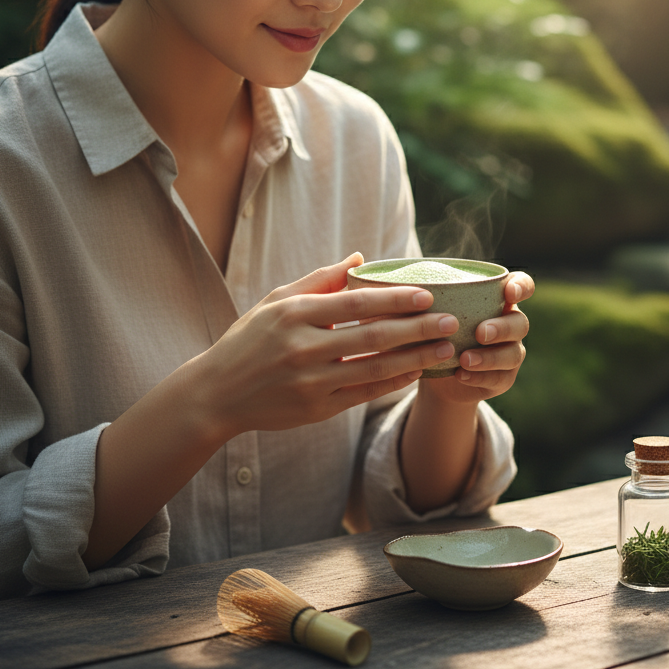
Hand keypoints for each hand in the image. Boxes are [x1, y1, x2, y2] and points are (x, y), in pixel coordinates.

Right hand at [191, 253, 459, 438]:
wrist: (216, 394)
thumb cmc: (250, 340)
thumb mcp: (277, 301)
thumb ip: (320, 279)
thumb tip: (360, 258)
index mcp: (294, 315)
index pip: (355, 305)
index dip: (393, 300)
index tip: (427, 294)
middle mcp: (304, 349)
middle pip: (372, 337)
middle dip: (417, 329)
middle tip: (451, 321)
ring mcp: (311, 382)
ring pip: (375, 369)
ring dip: (415, 359)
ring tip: (445, 348)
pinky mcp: (317, 409)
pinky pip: (364, 394)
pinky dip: (393, 383)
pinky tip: (416, 372)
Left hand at [418, 271, 532, 406]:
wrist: (435, 371)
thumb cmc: (430, 329)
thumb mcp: (423, 311)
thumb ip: (417, 296)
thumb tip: (387, 282)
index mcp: (496, 299)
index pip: (521, 285)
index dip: (520, 287)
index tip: (508, 293)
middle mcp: (509, 323)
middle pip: (519, 322)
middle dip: (501, 327)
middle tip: (479, 333)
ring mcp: (510, 352)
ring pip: (513, 353)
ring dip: (489, 357)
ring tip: (464, 359)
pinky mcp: (503, 378)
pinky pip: (500, 378)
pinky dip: (480, 376)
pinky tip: (461, 375)